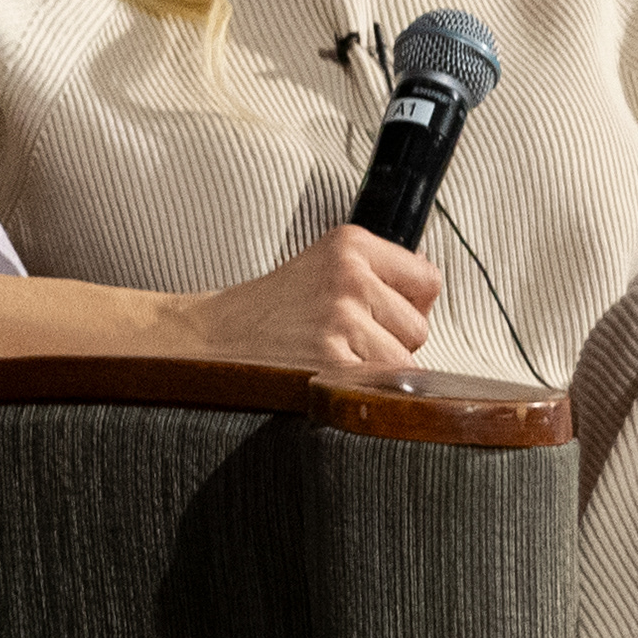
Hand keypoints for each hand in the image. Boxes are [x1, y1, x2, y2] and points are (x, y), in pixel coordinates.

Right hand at [182, 223, 441, 369]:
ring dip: (377, 371)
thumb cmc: (265, 311)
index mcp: (349, 244)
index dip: (408, 306)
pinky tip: (329, 377)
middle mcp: (348, 276)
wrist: (209, 338)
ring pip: (405, 361)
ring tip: (333, 360)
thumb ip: (377, 273)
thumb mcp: (321, 267)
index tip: (381, 315)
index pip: (428, 280)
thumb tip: (427, 286)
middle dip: (391, 342)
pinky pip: (384, 387)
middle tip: (345, 342)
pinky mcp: (332, 362)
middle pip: (419, 326)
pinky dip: (364, 392)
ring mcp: (341, 319)